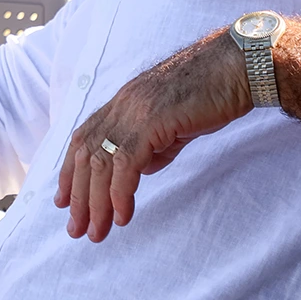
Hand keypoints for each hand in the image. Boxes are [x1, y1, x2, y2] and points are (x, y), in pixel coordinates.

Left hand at [54, 29, 251, 242]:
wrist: (237, 67)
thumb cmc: (213, 92)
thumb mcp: (174, 123)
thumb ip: (153, 146)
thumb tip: (138, 171)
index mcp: (123, 102)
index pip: (84, 138)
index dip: (69, 171)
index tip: (64, 201)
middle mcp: (122, 105)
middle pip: (86, 155)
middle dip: (78, 196)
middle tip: (76, 229)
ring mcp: (134, 111)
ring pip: (101, 163)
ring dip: (96, 203)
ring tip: (96, 233)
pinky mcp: (152, 121)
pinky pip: (126, 164)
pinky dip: (120, 194)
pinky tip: (122, 216)